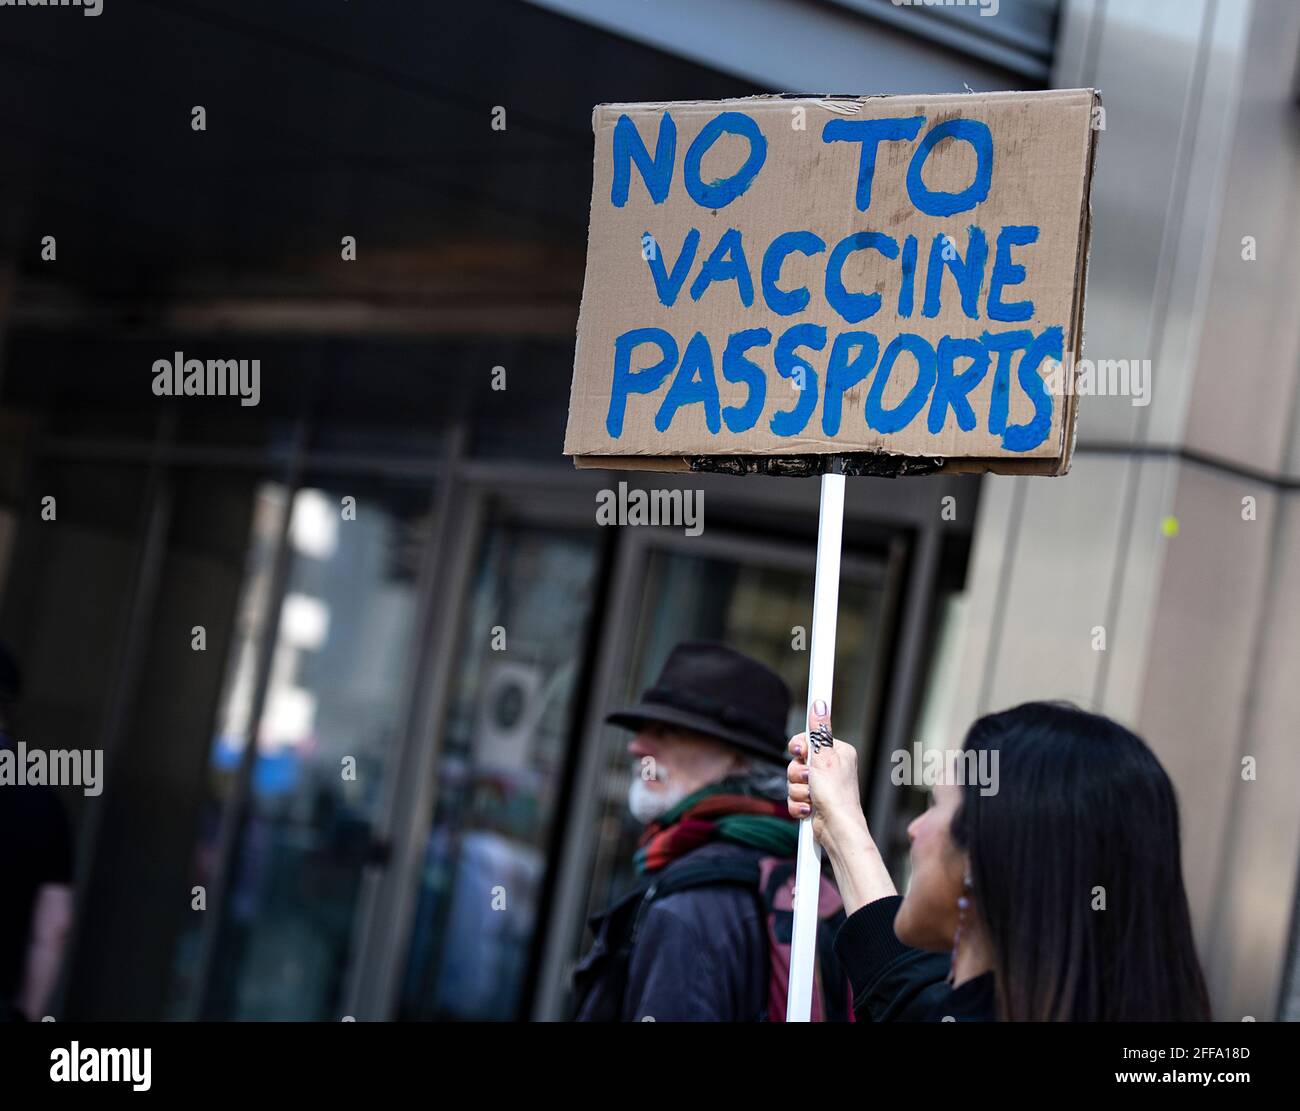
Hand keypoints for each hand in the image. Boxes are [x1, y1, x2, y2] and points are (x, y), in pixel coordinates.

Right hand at [786, 701, 867, 853]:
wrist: (837, 829)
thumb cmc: (837, 795)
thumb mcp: (824, 758)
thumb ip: (818, 732)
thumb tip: (820, 704)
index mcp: (837, 752)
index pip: (808, 739)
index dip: (799, 748)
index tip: (800, 753)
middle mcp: (829, 767)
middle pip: (796, 761)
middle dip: (798, 774)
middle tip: (810, 779)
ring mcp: (820, 785)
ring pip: (793, 781)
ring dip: (798, 791)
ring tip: (812, 798)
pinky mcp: (813, 801)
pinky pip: (794, 797)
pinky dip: (798, 805)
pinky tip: (809, 809)